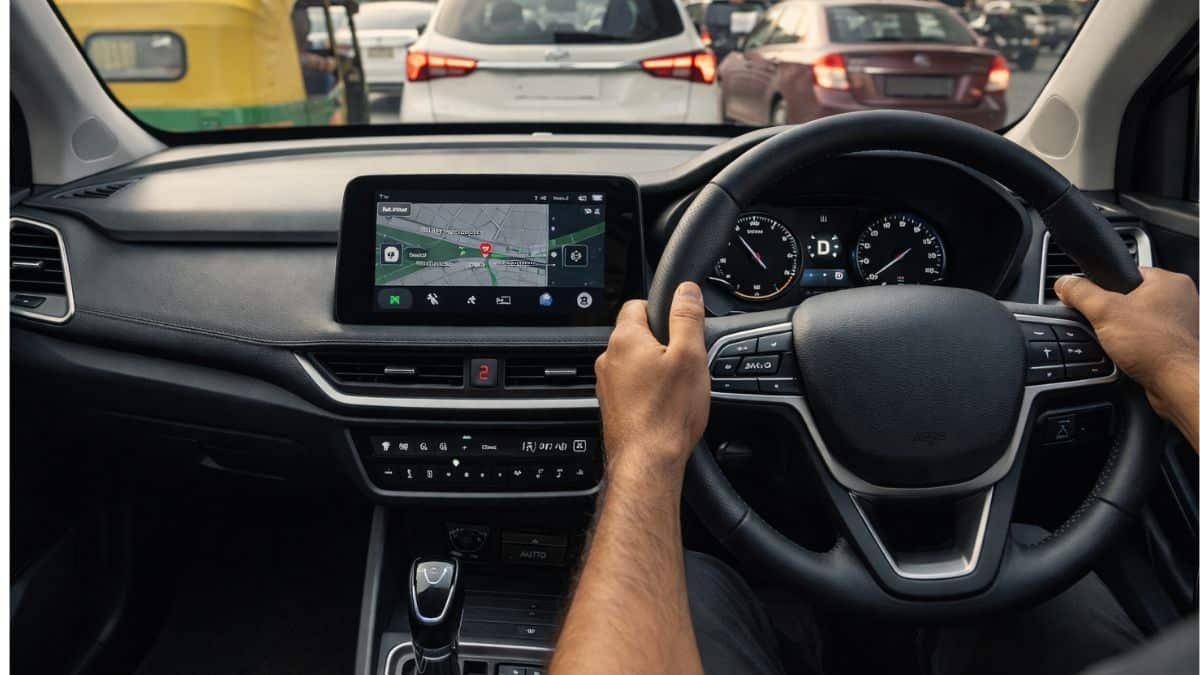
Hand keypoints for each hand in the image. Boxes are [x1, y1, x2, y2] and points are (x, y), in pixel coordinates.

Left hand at [595, 282, 709, 483]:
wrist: (648, 461)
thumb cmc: (667, 413)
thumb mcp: (689, 356)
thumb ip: (687, 317)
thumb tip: (685, 290)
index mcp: (625, 339)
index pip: (638, 304)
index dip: (662, 309)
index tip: (680, 322)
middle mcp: (609, 359)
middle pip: (637, 335)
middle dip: (661, 342)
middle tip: (685, 360)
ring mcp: (607, 384)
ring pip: (634, 363)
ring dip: (654, 368)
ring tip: (677, 387)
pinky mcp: (612, 406)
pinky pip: (631, 387)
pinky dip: (647, 390)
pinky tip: (665, 405)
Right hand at [1055, 267, 1197, 420]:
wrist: (1178, 385)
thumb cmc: (1155, 347)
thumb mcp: (1104, 312)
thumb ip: (1080, 293)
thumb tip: (1065, 283)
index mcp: (1170, 281)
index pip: (1128, 272)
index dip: (1105, 287)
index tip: (1094, 302)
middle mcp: (1183, 298)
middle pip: (1133, 298)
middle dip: (1115, 314)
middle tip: (1107, 327)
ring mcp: (1185, 323)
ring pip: (1142, 321)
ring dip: (1128, 332)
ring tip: (1122, 344)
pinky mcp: (1181, 345)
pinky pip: (1151, 340)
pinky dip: (1139, 347)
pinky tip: (1133, 355)